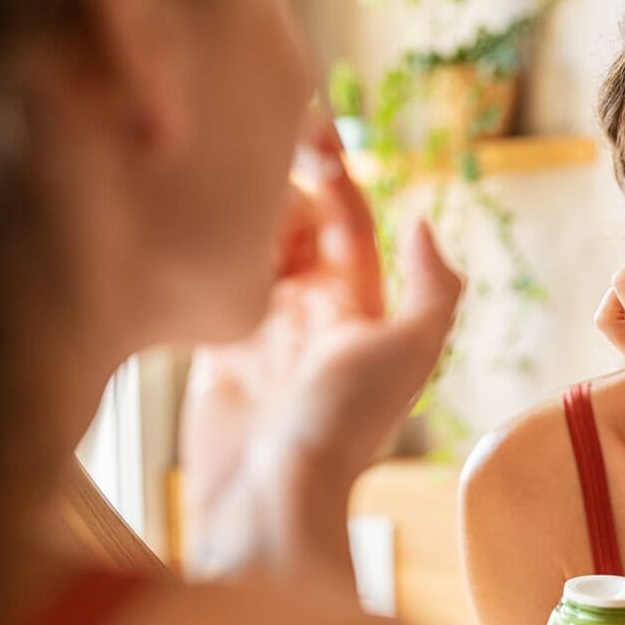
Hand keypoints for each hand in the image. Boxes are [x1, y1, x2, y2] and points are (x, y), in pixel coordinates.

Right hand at [181, 118, 462, 577]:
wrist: (268, 498)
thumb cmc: (342, 428)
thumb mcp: (408, 352)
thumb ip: (431, 287)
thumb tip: (421, 221)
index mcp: (360, 305)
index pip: (346, 219)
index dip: (332, 172)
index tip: (305, 126)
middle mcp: (313, 312)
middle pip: (294, 226)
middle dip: (278, 189)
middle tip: (249, 162)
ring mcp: (262, 330)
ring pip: (252, 249)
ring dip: (242, 218)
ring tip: (220, 191)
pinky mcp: (214, 351)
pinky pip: (212, 287)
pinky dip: (207, 260)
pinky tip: (193, 231)